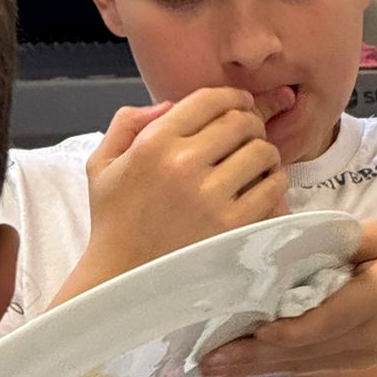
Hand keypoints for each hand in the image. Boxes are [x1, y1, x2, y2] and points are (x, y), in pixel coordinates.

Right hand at [73, 89, 288, 289]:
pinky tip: (263, 186)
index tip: (241, 103)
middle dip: (251, 122)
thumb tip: (169, 104)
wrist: (120, 279)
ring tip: (257, 161)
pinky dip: (273, 181)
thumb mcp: (102, 164)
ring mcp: (208, 195)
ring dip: (264, 152)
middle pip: (240, 121)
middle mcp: (182, 163)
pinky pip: (271, 187)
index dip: (232, 96)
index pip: (209, 100)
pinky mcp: (230, 225)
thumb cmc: (113, 221)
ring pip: (261, 151)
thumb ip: (128, 122)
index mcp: (153, 143)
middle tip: (250, 134)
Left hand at [201, 221, 376, 376]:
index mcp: (375, 302)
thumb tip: (297, 238)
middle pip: (302, 351)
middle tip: (207, 358)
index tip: (256, 331)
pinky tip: (237, 372)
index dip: (290, 329)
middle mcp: (362, 340)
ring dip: (253, 367)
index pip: (328, 320)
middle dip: (253, 356)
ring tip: (210, 368)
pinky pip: (303, 365)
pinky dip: (269, 367)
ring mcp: (355, 357)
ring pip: (297, 364)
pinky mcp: (347, 363)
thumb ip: (345, 239)